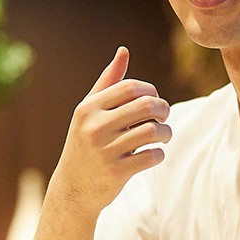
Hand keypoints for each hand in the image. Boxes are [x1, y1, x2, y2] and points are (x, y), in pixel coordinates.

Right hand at [49, 46, 171, 216]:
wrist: (73, 188)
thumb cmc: (86, 143)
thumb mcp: (90, 112)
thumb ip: (108, 82)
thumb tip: (123, 50)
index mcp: (88, 108)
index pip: (130, 87)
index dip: (150, 90)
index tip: (154, 100)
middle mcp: (94, 127)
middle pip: (146, 106)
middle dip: (163, 109)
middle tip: (164, 117)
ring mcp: (104, 151)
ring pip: (153, 131)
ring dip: (166, 133)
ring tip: (164, 136)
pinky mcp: (116, 173)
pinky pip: (152, 156)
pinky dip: (159, 154)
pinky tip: (154, 154)